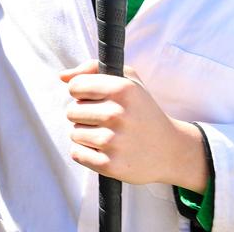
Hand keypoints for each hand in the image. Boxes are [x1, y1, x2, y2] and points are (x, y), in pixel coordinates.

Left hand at [59, 60, 208, 191]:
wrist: (170, 150)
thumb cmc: (143, 110)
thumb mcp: (128, 81)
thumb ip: (93, 69)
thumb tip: (62, 77)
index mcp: (122, 89)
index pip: (75, 86)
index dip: (82, 93)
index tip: (96, 99)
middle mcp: (117, 114)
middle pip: (71, 111)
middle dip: (84, 115)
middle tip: (106, 120)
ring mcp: (113, 142)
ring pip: (74, 133)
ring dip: (86, 135)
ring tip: (109, 135)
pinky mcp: (110, 165)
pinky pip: (76, 154)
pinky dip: (86, 153)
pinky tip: (105, 150)